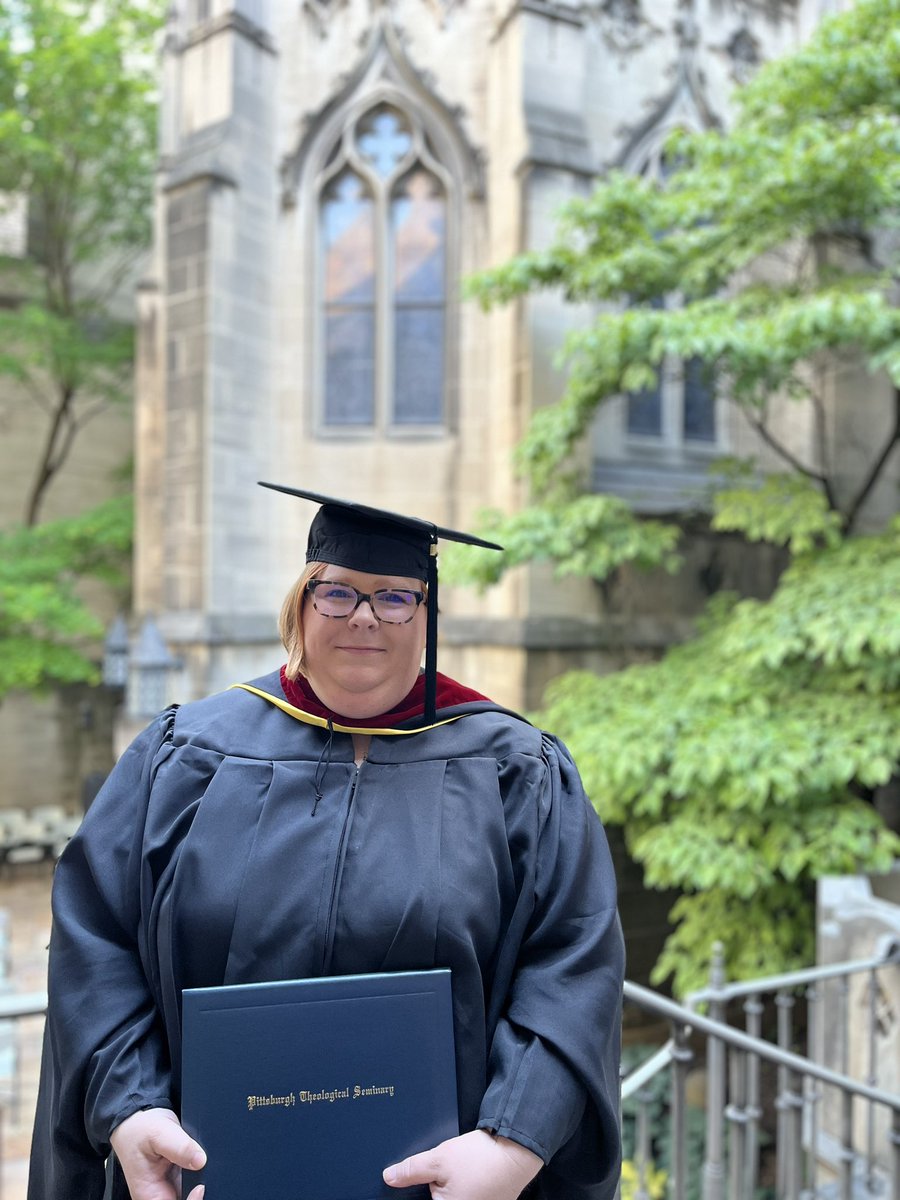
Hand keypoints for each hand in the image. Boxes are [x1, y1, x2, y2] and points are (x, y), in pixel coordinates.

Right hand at [109, 1107, 206, 1199]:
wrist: (137, 1119)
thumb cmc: (138, 1130)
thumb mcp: (158, 1133)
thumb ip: (180, 1147)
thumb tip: (200, 1161)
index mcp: (149, 1195)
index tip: (200, 1187)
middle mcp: (159, 1195)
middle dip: (196, 1191)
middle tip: (200, 1170)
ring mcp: (169, 1188)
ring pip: (189, 1192)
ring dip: (199, 1179)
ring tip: (195, 1159)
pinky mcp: (177, 1179)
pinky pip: (192, 1183)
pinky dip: (200, 1173)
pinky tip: (197, 1159)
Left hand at [383, 1129, 541, 1199]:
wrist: (516, 1152)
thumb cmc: (480, 1158)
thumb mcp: (439, 1159)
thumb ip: (412, 1171)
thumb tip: (389, 1178)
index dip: (422, 1191)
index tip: (429, 1179)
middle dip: (434, 1189)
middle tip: (442, 1174)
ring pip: (452, 1197)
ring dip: (449, 1189)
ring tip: (458, 1173)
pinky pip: (467, 1197)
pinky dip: (464, 1189)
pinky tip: (468, 1176)